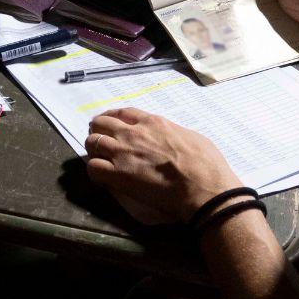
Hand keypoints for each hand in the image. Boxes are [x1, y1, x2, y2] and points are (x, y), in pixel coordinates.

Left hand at [85, 107, 245, 223]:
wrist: (202, 186)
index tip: (111, 123)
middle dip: (99, 130)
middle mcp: (133, 133)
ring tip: (98, 158)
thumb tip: (172, 138)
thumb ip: (174, 133)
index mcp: (152, 122)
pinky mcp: (119, 175)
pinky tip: (102, 176)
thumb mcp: (191, 136)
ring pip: (92, 142)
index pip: (123, 112)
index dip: (113, 117)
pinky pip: (93, 168)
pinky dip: (94, 170)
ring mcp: (123, 153)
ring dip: (93, 149)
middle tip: (101, 141)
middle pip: (101, 123)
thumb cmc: (206, 163)